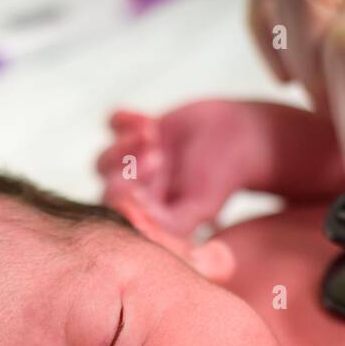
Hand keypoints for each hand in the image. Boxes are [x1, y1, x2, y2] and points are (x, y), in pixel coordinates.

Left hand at [97, 102, 253, 236]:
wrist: (240, 140)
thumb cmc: (220, 179)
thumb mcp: (201, 208)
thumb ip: (171, 224)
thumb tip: (138, 223)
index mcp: (147, 213)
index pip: (121, 214)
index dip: (124, 200)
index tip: (142, 190)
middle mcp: (136, 191)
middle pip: (109, 187)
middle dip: (128, 172)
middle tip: (158, 159)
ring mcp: (133, 161)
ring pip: (104, 160)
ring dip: (123, 147)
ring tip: (152, 137)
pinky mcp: (136, 131)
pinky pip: (112, 123)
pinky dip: (123, 121)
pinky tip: (147, 122)